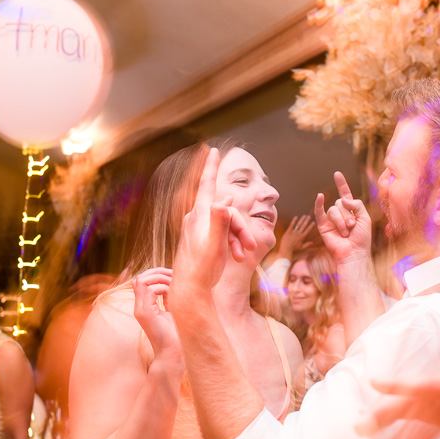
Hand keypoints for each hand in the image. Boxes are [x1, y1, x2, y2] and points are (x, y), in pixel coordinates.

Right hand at [133, 268, 182, 366]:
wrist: (173, 354)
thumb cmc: (177, 335)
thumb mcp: (173, 310)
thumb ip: (168, 297)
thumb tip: (173, 281)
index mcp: (145, 306)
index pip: (143, 281)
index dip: (157, 274)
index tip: (173, 276)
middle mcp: (140, 307)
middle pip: (140, 278)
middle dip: (157, 272)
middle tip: (174, 275)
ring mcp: (140, 310)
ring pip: (141, 280)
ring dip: (160, 278)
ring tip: (174, 284)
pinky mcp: (145, 314)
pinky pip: (149, 290)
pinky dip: (162, 288)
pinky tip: (172, 295)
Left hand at [173, 148, 255, 291]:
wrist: (191, 289)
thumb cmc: (202, 268)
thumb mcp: (215, 244)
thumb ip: (220, 220)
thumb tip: (224, 198)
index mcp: (199, 215)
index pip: (206, 184)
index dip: (211, 166)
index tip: (212, 149)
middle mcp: (196, 218)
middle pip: (226, 211)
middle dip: (241, 226)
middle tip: (248, 246)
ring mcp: (198, 228)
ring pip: (226, 224)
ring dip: (238, 238)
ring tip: (242, 256)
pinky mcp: (201, 239)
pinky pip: (222, 233)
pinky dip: (231, 243)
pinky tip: (237, 257)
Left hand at [278, 215, 314, 259]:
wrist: (286, 249)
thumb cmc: (294, 249)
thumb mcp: (301, 247)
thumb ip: (307, 245)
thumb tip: (313, 243)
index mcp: (302, 237)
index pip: (308, 230)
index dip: (311, 226)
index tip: (313, 222)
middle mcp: (298, 233)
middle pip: (303, 226)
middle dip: (307, 221)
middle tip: (309, 216)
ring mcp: (293, 232)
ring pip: (298, 224)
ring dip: (301, 220)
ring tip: (304, 216)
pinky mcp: (288, 231)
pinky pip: (291, 225)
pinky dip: (293, 221)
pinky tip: (296, 217)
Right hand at [315, 172, 371, 264]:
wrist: (353, 253)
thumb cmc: (362, 238)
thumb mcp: (365, 218)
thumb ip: (357, 204)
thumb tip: (342, 198)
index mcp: (351, 210)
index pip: (345, 193)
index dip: (341, 184)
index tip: (337, 174)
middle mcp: (340, 213)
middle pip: (340, 203)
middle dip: (348, 214)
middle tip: (353, 226)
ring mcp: (331, 219)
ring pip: (333, 210)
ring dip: (341, 221)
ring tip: (346, 232)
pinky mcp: (323, 226)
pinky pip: (319, 212)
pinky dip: (319, 204)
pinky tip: (320, 197)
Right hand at [357, 371, 439, 438]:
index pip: (433, 384)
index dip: (409, 386)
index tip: (384, 387)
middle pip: (414, 394)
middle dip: (388, 404)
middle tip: (363, 419)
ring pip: (407, 404)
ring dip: (384, 413)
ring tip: (360, 426)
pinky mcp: (436, 411)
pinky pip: (410, 413)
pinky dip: (392, 417)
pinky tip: (373, 424)